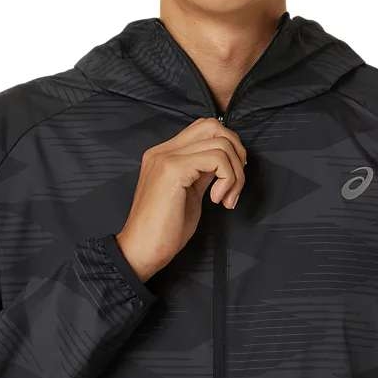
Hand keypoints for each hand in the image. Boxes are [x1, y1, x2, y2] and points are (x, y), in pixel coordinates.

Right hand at [116, 117, 247, 281]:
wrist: (141, 251)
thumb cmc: (164, 230)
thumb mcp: (189, 194)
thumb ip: (202, 173)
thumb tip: (224, 162)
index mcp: (165, 154)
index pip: (204, 127)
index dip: (228, 147)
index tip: (232, 177)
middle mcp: (163, 150)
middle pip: (213, 126)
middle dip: (236, 152)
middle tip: (235, 183)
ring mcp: (167, 158)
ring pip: (220, 144)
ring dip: (235, 174)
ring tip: (226, 199)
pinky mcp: (173, 170)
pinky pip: (217, 159)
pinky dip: (228, 180)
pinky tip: (217, 200)